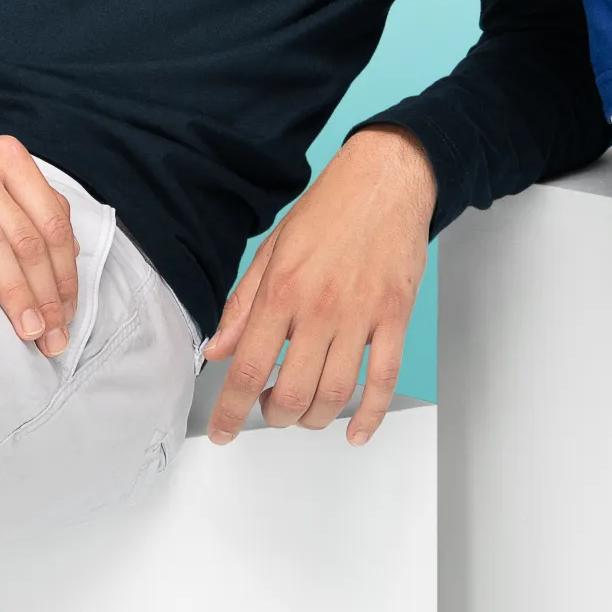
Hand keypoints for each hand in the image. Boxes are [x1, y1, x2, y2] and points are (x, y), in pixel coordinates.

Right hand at [0, 97, 77, 356]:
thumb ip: (28, 205)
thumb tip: (70, 254)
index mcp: (9, 160)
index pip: (52, 222)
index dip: (65, 273)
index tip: (67, 317)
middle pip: (25, 236)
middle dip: (45, 293)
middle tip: (51, 338)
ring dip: (13, 290)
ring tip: (25, 329)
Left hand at [201, 125, 435, 445]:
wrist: (386, 179)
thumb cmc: (329, 210)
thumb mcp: (271, 250)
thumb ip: (242, 305)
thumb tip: (216, 350)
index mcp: (282, 290)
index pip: (247, 366)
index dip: (230, 410)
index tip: (223, 431)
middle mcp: (320, 307)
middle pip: (292, 391)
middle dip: (275, 415)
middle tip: (270, 409)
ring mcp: (362, 314)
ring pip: (335, 393)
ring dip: (314, 417)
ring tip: (304, 411)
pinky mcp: (395, 316)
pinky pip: (384, 379)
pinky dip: (370, 414)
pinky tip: (356, 430)